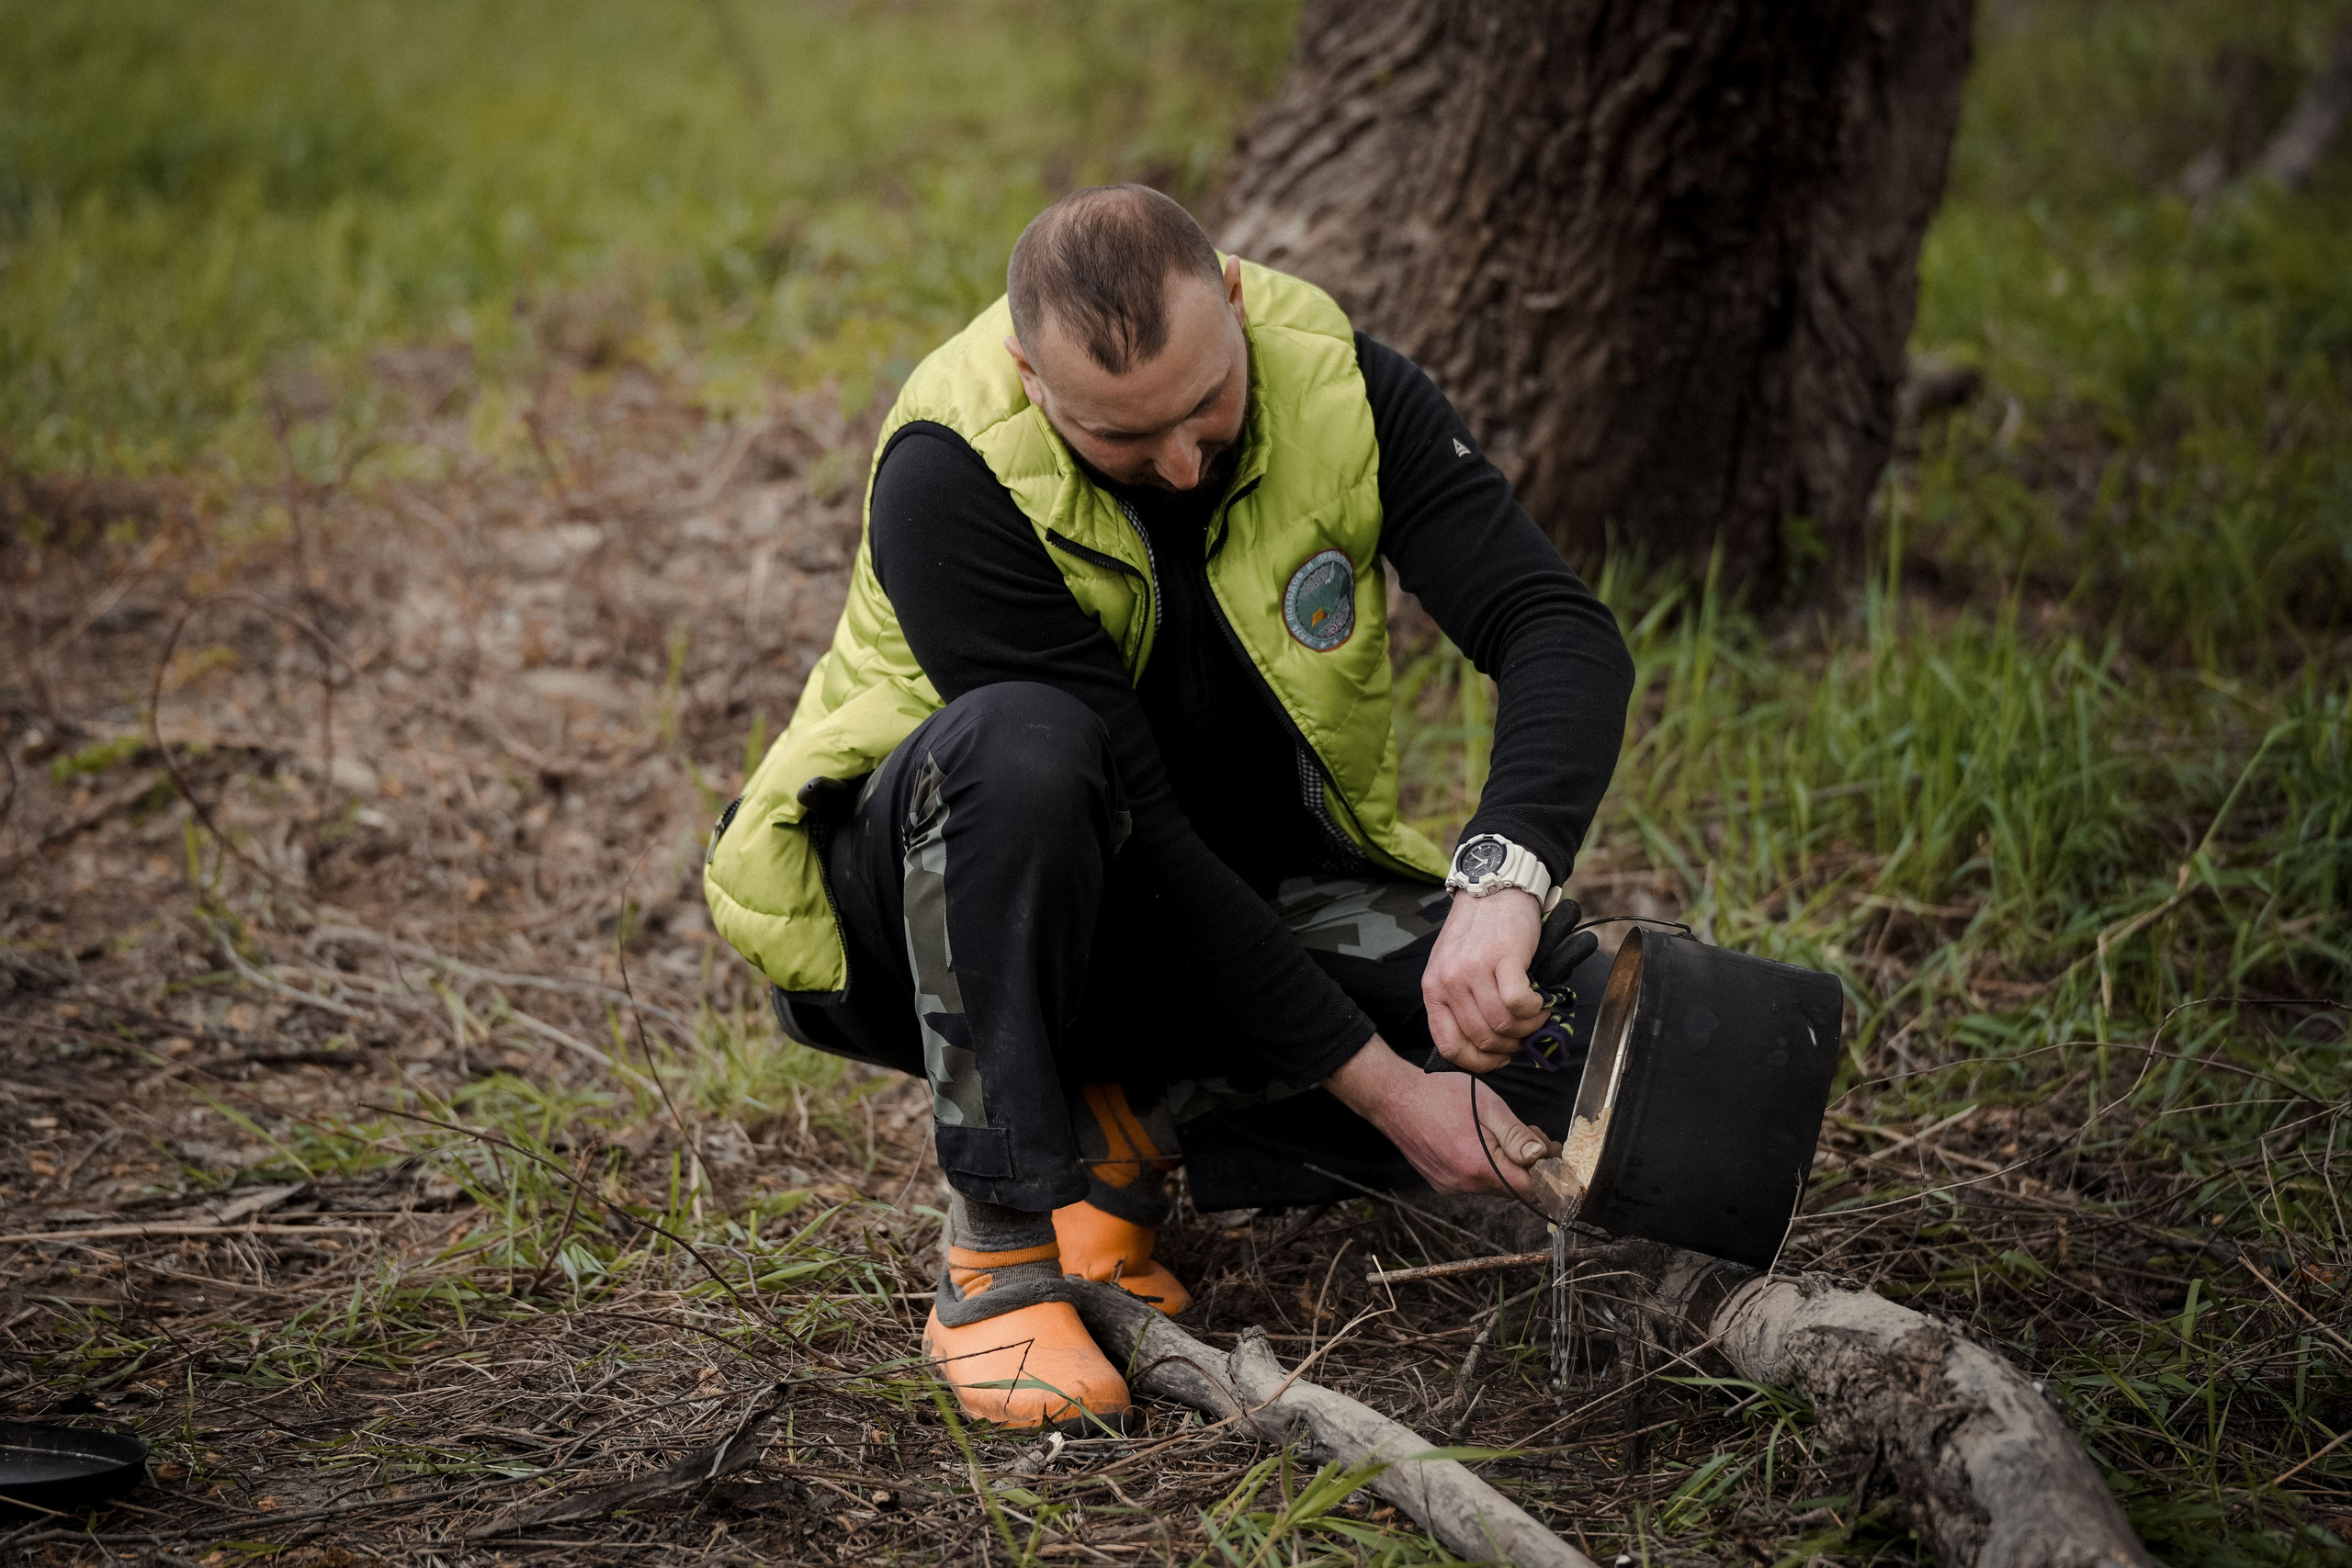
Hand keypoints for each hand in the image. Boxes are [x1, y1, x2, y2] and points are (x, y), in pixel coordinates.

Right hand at [1324, 1035, 1555, 1196]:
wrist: (1393, 1098)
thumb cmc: (1439, 1095)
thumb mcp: (1487, 1105)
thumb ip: (1516, 1134)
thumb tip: (1541, 1156)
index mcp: (1480, 1167)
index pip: (1530, 1189)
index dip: (1547, 1172)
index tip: (1554, 1153)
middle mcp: (1465, 1184)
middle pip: (1513, 1188)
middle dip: (1529, 1165)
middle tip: (1531, 1133)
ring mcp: (1451, 1186)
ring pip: (1494, 1185)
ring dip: (1507, 1165)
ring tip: (1502, 1133)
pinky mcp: (1441, 1182)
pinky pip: (1474, 1181)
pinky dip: (1486, 1166)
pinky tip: (1480, 1141)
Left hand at [1423, 888, 1545, 1072]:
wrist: (1493, 889)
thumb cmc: (1477, 932)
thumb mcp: (1453, 968)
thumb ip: (1461, 1003)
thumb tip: (1488, 1045)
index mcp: (1433, 989)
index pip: (1449, 1045)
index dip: (1478, 1062)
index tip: (1499, 1059)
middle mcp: (1449, 981)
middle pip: (1482, 1037)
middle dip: (1509, 1045)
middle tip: (1524, 1035)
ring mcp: (1473, 969)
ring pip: (1502, 1023)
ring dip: (1527, 1027)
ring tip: (1536, 1015)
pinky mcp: (1502, 958)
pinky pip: (1519, 1003)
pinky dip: (1534, 1009)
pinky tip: (1539, 1001)